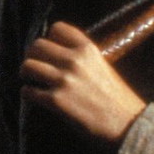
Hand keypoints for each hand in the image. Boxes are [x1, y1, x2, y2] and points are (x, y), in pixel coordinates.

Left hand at [19, 22, 146, 144]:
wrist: (127, 124)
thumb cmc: (117, 98)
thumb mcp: (102, 66)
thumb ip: (81, 57)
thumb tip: (57, 54)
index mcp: (88, 49)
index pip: (57, 28)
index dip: (50, 39)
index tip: (50, 51)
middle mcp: (74, 60)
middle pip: (37, 45)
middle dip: (33, 56)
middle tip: (36, 67)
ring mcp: (64, 80)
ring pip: (27, 66)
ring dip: (26, 74)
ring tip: (32, 81)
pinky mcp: (56, 101)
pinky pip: (28, 91)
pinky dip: (28, 94)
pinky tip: (35, 97)